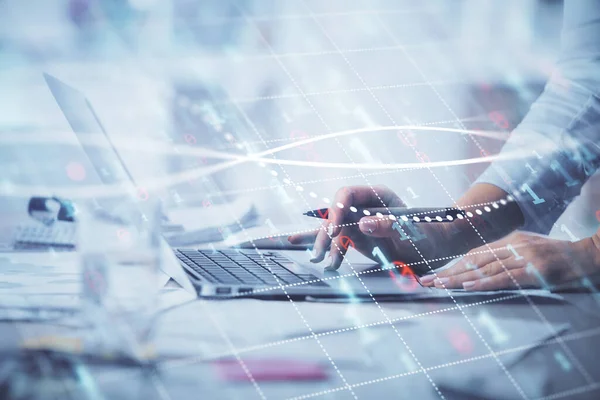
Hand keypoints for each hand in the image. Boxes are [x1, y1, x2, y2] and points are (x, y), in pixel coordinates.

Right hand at [288, 185, 452, 272]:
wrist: (437, 249)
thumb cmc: (428, 235)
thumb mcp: (411, 231)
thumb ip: (388, 225)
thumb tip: (362, 223)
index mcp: (377, 196)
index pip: (347, 196)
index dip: (337, 211)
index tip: (336, 232)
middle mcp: (364, 207)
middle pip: (336, 214)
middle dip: (327, 233)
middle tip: (322, 253)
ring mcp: (359, 222)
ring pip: (333, 229)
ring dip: (324, 244)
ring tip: (319, 260)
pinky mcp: (357, 238)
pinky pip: (336, 239)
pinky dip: (322, 244)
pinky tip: (300, 244)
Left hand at [420, 230, 599, 290]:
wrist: (590, 256)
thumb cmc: (558, 256)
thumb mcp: (529, 249)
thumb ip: (507, 255)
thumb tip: (482, 267)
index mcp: (510, 241)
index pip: (475, 254)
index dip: (453, 265)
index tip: (435, 274)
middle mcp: (513, 246)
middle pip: (474, 260)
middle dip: (448, 272)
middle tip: (427, 281)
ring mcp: (523, 257)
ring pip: (484, 269)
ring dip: (459, 278)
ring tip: (439, 285)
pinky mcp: (534, 271)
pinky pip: (504, 278)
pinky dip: (484, 282)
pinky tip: (468, 286)